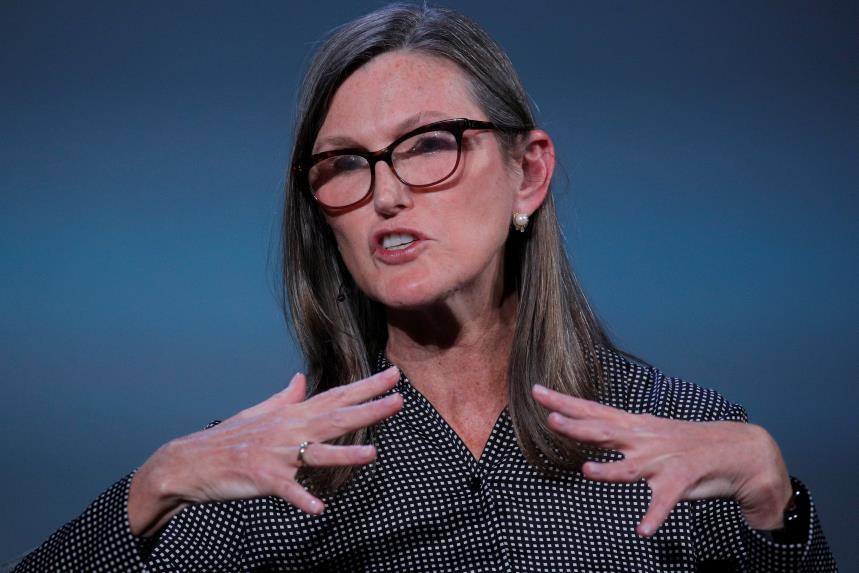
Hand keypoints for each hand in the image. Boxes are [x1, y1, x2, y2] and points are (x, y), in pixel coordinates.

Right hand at [128, 367, 402, 535]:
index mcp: (292, 413)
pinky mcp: (263, 478)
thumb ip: (284, 397)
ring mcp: (277, 454)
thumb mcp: (259, 412)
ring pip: (316, 453)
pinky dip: (301, 498)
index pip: (337, 396)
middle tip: (398, 400)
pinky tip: (318, 508)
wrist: (191, 460)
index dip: (367, 387)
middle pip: (336, 418)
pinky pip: (287, 490)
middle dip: (369, 410)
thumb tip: (300, 379)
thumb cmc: (229, 437)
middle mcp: (289, 429)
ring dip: (344, 454)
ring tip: (372, 455)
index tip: (393, 376)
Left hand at [532, 384, 791, 536]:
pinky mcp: (682, 480)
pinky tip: (642, 529)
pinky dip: (653, 516)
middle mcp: (643, 439)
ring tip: (588, 472)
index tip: (537, 391)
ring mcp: (662, 459)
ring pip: (631, 466)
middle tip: (550, 418)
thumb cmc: (685, 443)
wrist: (738, 449)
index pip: (592, 410)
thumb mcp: (647, 432)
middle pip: (604, 431)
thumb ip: (617, 432)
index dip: (564, 402)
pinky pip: (665, 501)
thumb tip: (585, 427)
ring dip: (609, 470)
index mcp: (633, 426)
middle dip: (577, 426)